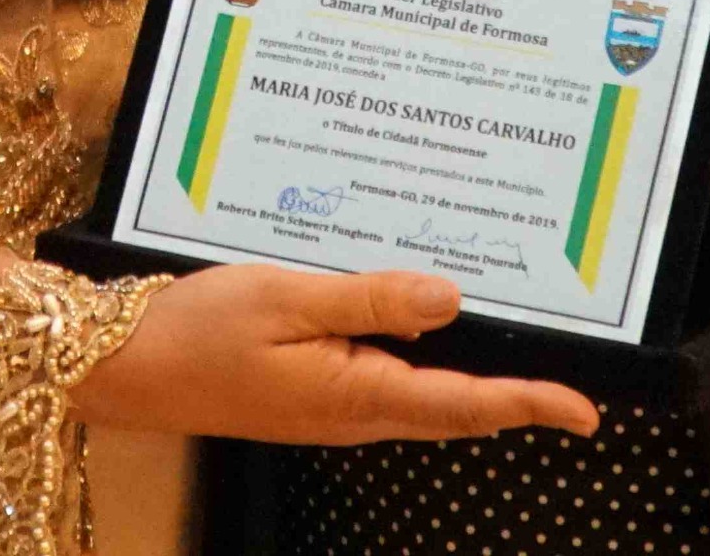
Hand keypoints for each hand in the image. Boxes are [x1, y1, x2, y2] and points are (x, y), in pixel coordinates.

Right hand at [70, 265, 600, 444]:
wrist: (123, 367)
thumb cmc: (196, 329)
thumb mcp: (284, 297)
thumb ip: (370, 299)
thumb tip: (451, 299)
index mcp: (355, 395)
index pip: (464, 404)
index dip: (529, 404)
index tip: (585, 410)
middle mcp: (353, 412)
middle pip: (454, 408)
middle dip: (515, 396)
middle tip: (572, 381)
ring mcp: (332, 408)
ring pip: (423, 397)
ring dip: (472, 379)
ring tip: (519, 346)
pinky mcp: (312, 394)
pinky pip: (385, 381)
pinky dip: (422, 361)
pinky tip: (426, 325)